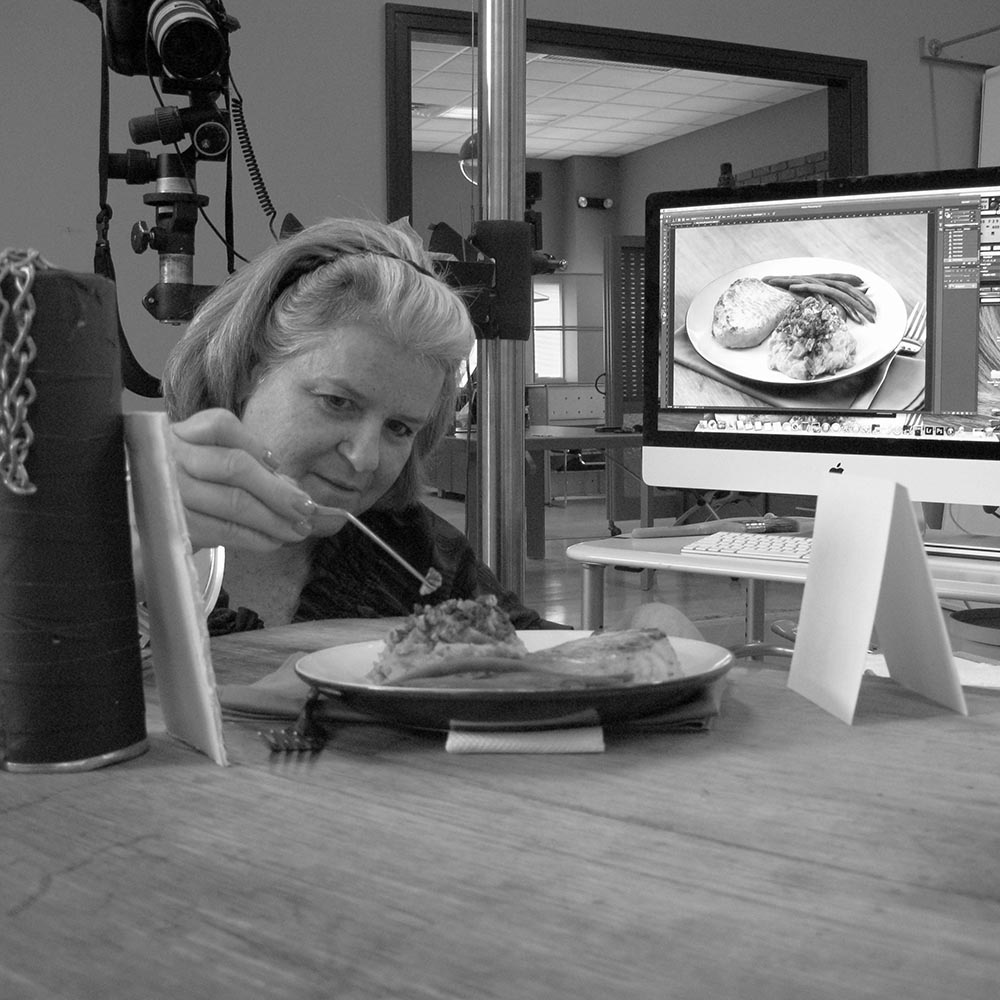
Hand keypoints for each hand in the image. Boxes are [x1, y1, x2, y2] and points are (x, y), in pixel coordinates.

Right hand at [168, 409, 316, 551]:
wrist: (134, 521)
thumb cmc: (180, 490)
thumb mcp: (204, 468)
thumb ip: (247, 469)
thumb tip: (297, 490)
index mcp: (179, 434)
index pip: (220, 425)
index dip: (255, 444)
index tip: (277, 464)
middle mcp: (171, 458)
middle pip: (236, 466)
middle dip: (279, 491)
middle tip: (306, 508)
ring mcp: (170, 493)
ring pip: (235, 501)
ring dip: (275, 519)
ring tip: (298, 529)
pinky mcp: (174, 526)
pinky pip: (225, 530)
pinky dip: (256, 537)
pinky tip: (273, 541)